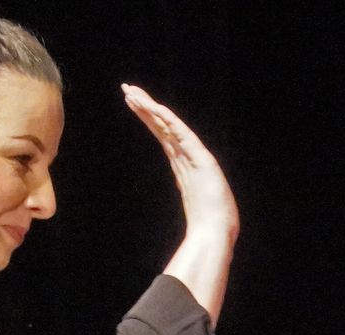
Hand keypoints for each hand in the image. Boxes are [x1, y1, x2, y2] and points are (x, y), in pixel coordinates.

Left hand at [124, 84, 237, 324]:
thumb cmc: (209, 226)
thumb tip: (180, 200)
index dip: (149, 119)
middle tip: (128, 90)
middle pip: (163, 126)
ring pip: (169, 127)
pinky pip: (181, 135)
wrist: (216, 234)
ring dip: (152, 109)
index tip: (133, 104)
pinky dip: (169, 121)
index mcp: (183, 165)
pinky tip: (157, 109)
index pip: (162, 136)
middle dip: (146, 107)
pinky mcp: (201, 160)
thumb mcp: (192, 207)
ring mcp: (195, 157)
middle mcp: (187, 157)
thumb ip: (186, 199)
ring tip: (133, 94)